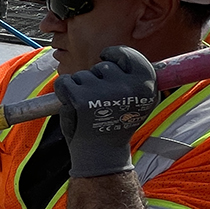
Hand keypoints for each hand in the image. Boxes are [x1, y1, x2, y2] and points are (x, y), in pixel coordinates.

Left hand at [54, 46, 157, 177]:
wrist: (101, 154)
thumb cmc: (116, 124)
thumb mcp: (137, 101)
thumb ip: (135, 79)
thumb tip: (128, 57)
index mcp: (145, 84)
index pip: (128, 54)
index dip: (115, 54)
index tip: (108, 57)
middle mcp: (127, 86)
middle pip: (103, 65)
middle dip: (97, 79)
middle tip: (101, 103)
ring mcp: (102, 91)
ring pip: (82, 75)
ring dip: (81, 88)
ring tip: (90, 110)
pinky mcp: (80, 98)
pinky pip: (64, 82)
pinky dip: (64, 92)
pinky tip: (74, 108)